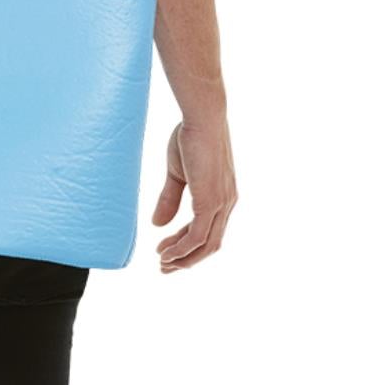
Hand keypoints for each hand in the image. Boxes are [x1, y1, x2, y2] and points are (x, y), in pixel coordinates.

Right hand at [151, 116, 236, 271]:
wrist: (201, 117)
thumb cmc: (191, 137)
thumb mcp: (177, 174)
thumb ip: (170, 199)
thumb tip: (157, 225)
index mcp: (222, 196)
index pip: (207, 231)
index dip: (186, 245)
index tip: (165, 252)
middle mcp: (227, 203)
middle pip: (210, 244)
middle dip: (187, 259)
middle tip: (164, 267)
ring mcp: (221, 203)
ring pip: (206, 245)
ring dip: (184, 258)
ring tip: (163, 264)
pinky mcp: (211, 201)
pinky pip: (198, 235)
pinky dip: (182, 248)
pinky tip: (166, 253)